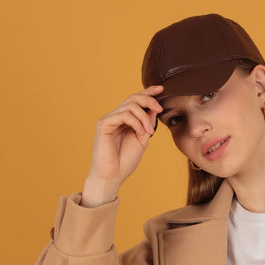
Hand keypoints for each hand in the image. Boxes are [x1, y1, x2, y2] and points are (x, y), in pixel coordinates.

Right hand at [82, 85, 164, 204]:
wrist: (113, 176)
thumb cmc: (125, 161)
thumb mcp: (142, 140)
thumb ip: (147, 124)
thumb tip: (154, 108)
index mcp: (125, 120)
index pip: (136, 101)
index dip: (148, 93)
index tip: (161, 89)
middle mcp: (116, 117)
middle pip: (133, 98)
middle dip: (148, 100)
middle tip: (159, 109)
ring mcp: (109, 119)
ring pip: (129, 106)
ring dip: (144, 117)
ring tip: (149, 132)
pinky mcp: (104, 124)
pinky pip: (123, 115)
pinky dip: (135, 122)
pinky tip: (140, 132)